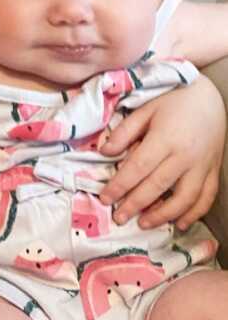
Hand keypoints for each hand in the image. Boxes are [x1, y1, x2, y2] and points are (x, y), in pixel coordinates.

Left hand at [100, 76, 224, 228]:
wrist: (210, 96)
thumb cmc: (173, 100)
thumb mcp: (145, 109)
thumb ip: (125, 132)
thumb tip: (104, 152)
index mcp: (166, 138)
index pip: (138, 168)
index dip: (120, 186)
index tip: (105, 199)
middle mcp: (186, 155)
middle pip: (158, 186)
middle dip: (135, 205)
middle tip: (119, 218)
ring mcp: (203, 165)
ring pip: (185, 198)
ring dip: (164, 215)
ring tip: (144, 223)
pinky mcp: (214, 170)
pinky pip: (207, 197)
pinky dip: (194, 214)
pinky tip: (180, 224)